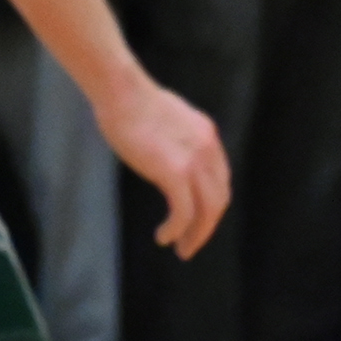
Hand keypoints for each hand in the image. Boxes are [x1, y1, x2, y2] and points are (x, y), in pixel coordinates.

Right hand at [95, 75, 229, 259]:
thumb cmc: (130, 100)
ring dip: (196, 234)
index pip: (219, 180)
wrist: (122, 90)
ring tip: (182, 249)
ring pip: (207, 210)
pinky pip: (184, 212)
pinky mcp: (174, 171)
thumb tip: (164, 153)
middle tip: (190, 244)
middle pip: (219, 199)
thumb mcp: (164, 118)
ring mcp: (194, 161)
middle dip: (207, 226)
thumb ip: (173, 138)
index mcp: (207, 135)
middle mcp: (208, 149)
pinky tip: (163, 237)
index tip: (197, 219)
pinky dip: (177, 229)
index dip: (210, 204)